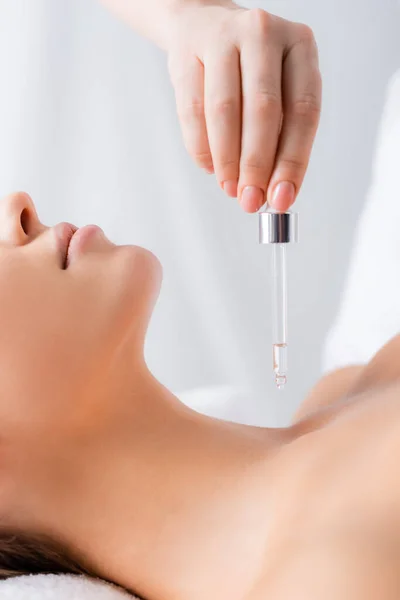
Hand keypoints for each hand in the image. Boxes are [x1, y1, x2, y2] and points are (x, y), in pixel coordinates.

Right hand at [167, 1, 320, 212]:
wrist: (203, 22)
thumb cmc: (249, 67)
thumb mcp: (279, 87)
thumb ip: (281, 135)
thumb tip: (273, 190)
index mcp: (300, 45)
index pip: (304, 111)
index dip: (292, 161)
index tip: (283, 197)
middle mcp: (263, 34)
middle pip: (263, 110)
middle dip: (256, 165)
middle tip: (251, 200)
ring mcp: (222, 37)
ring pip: (223, 110)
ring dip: (227, 160)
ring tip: (230, 188)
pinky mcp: (186, 51)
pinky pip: (191, 109)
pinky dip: (200, 147)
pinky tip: (210, 167)